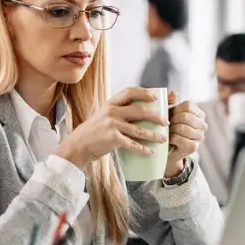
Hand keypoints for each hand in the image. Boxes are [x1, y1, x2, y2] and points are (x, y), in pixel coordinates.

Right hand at [54, 87, 169, 169]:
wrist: (78, 146)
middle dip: (156, 116)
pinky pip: (133, 144)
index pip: (130, 92)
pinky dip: (144, 149)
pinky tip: (151, 152)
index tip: (156, 97)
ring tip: (163, 139)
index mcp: (110, 104)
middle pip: (140, 111)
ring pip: (139, 130)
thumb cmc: (93, 132)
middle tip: (166, 122)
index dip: (144, 93)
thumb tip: (140, 112)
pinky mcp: (113, 139)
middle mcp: (112, 112)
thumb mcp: (103, 116)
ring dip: (154, 135)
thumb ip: (118, 112)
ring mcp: (112, 125)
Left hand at [165, 92, 207, 177]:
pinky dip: (171, 139)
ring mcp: (200, 137)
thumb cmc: (168, 127)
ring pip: (182, 128)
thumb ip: (170, 101)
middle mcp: (203, 125)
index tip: (170, 115)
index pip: (188, 105)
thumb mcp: (168, 111)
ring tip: (168, 132)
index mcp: (199, 113)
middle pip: (185, 117)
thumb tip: (173, 93)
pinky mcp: (194, 147)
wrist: (165, 148)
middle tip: (167, 125)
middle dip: (172, 120)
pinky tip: (169, 139)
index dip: (176, 109)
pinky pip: (180, 139)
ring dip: (171, 130)